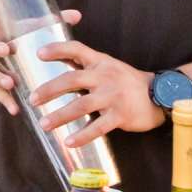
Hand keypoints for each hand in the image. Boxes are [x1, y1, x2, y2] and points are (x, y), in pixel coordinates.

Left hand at [29, 22, 164, 145]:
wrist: (160, 95)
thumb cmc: (127, 82)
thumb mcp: (109, 67)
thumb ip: (85, 67)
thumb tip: (56, 65)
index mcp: (100, 62)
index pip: (77, 49)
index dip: (57, 49)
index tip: (38, 54)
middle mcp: (105, 76)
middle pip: (72, 79)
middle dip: (49, 90)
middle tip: (32, 100)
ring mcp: (113, 96)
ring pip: (81, 105)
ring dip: (60, 116)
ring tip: (44, 124)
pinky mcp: (121, 115)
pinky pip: (98, 127)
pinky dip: (82, 136)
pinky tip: (69, 142)